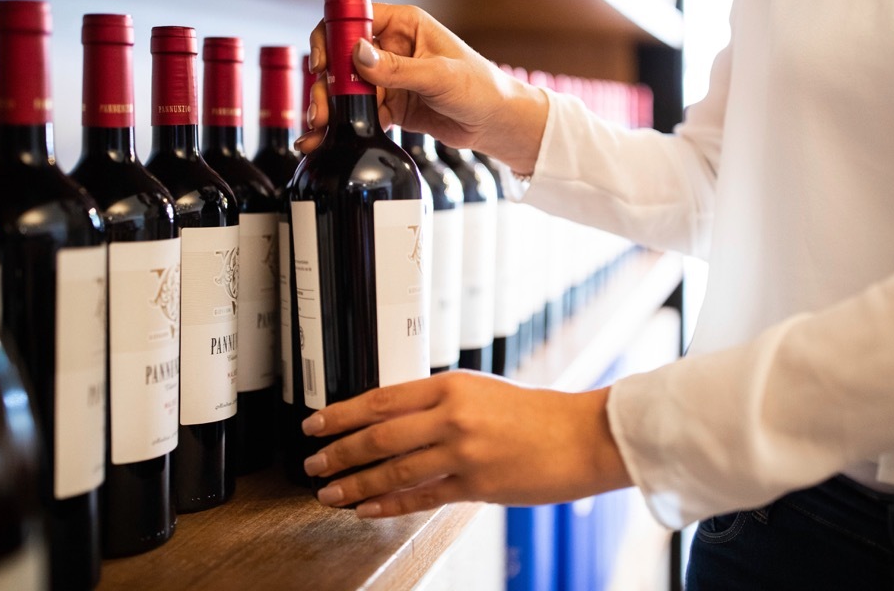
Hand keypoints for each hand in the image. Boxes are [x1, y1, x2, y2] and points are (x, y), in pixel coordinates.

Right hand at [301, 4, 547, 175]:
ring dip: (331, 106)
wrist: (497, 124)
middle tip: (322, 109)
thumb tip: (358, 53)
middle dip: (327, 82)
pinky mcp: (391, 105)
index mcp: (405, 24)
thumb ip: (397, 68)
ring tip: (321, 128)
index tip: (323, 65)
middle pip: (343, 57)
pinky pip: (360, 111)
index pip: (356, 19)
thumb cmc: (481, 88)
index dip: (332, 37)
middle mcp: (392, 47)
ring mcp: (389, 77)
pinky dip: (345, 125)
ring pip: (347, 88)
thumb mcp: (440, 76)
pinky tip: (328, 139)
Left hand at [301, 371, 631, 517]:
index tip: (315, 423)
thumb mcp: (481, 391)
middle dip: (339, 451)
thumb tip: (391, 418)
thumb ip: (439, 403)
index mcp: (452, 385)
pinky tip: (367, 510)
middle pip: (379, 435)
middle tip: (313, 461)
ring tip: (329, 492)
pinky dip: (388, 505)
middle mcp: (453, 416)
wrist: (580, 436)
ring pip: (393, 471)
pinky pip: (421, 498)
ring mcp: (463, 453)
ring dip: (355, 484)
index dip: (342, 413)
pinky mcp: (476, 486)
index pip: (381, 399)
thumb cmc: (534, 413)